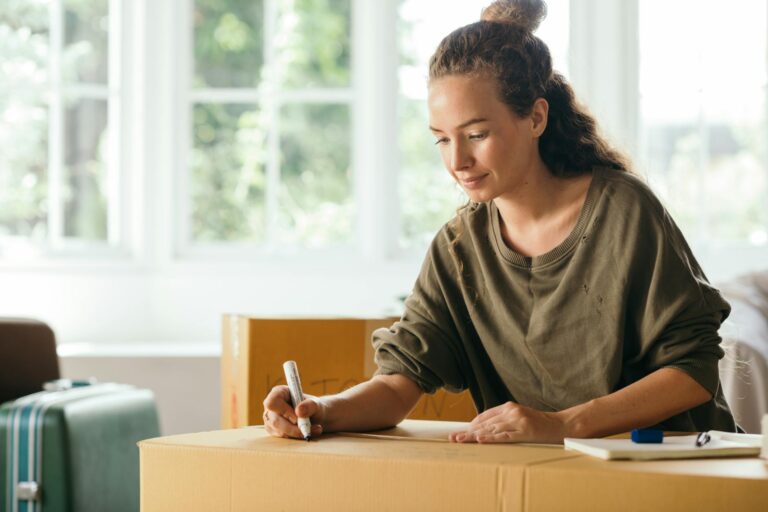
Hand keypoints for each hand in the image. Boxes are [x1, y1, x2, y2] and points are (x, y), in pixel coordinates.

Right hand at [262, 385, 324, 439]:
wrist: (315, 416)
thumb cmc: (313, 406)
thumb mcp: (316, 404)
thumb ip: (310, 405)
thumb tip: (299, 411)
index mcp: (279, 393)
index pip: (272, 402)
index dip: (284, 411)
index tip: (297, 417)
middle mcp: (271, 406)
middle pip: (275, 421)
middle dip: (293, 427)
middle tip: (308, 427)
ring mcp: (270, 419)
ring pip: (280, 431)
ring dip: (297, 432)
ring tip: (313, 429)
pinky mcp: (273, 430)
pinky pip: (283, 437)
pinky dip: (296, 436)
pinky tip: (305, 431)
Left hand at [449, 401, 565, 443]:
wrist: (560, 425)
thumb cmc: (539, 424)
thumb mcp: (519, 417)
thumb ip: (503, 420)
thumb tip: (484, 430)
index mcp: (509, 407)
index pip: (484, 416)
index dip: (471, 425)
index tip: (460, 432)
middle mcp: (512, 411)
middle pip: (485, 423)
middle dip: (468, 431)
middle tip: (454, 438)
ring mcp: (518, 421)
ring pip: (492, 430)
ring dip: (475, 437)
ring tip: (462, 441)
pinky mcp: (525, 431)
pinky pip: (505, 436)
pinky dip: (492, 439)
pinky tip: (481, 440)